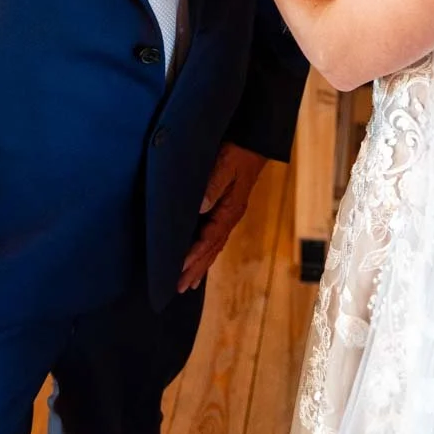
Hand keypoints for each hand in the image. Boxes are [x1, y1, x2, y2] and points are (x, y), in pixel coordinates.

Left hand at [178, 143, 265, 291]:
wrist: (254, 145)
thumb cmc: (239, 153)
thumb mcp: (225, 164)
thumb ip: (213, 184)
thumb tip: (200, 207)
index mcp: (230, 210)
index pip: (210, 238)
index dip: (194, 255)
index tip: (179, 269)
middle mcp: (230, 218)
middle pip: (212, 249)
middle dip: (196, 269)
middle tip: (179, 288)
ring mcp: (230, 216)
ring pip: (214, 247)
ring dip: (201, 266)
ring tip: (188, 284)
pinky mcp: (227, 211)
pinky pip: (215, 238)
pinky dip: (207, 253)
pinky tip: (201, 260)